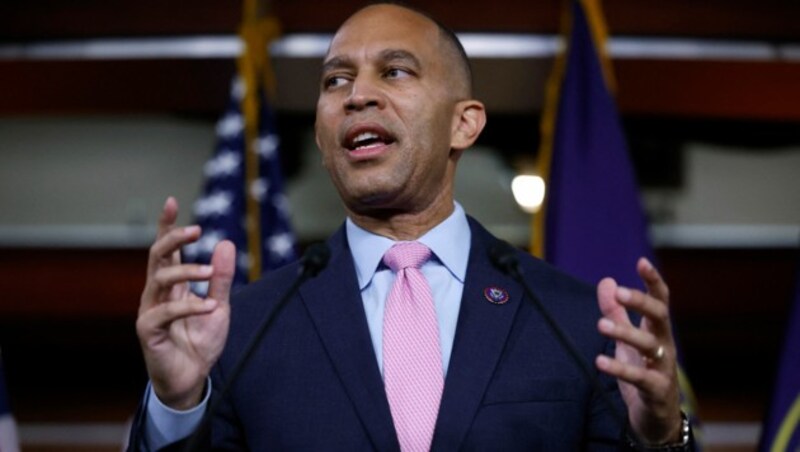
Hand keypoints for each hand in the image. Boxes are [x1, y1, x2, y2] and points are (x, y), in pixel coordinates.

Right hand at [136, 197, 235, 409]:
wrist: (191, 378)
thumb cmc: (200, 341)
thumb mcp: (219, 306)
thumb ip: (221, 278)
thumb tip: (225, 243)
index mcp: (172, 284)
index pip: (167, 249)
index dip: (167, 226)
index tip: (171, 201)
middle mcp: (157, 293)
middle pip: (157, 256)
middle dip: (173, 238)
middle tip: (196, 229)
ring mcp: (150, 310)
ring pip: (159, 279)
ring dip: (186, 271)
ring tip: (209, 273)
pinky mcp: (148, 330)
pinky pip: (165, 311)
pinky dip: (189, 306)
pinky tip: (209, 307)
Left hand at [594, 258, 681, 444]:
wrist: (657, 417)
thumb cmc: (644, 372)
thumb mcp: (628, 340)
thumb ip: (617, 312)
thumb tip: (607, 281)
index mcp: (658, 329)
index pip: (660, 300)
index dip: (652, 280)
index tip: (641, 261)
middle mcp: (665, 344)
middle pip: (660, 316)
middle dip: (642, 303)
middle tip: (620, 293)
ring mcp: (663, 368)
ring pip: (650, 345)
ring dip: (626, 333)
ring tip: (601, 325)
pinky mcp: (656, 390)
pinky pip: (639, 377)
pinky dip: (620, 369)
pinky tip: (600, 361)